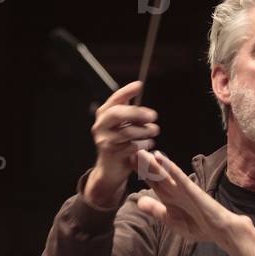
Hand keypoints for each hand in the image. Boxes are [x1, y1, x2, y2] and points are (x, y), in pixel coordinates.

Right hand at [85, 81, 160, 205]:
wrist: (110, 169)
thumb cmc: (119, 144)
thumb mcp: (121, 125)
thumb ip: (128, 110)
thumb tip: (138, 87)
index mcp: (103, 115)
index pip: (114, 99)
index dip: (126, 91)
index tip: (139, 85)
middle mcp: (100, 126)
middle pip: (117, 114)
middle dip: (137, 113)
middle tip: (153, 115)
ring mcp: (104, 141)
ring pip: (127, 131)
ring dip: (145, 131)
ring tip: (154, 131)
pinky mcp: (111, 154)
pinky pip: (131, 146)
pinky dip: (143, 144)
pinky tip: (148, 144)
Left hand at [136, 151, 243, 244]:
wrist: (220, 231)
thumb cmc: (198, 226)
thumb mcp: (171, 221)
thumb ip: (156, 211)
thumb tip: (139, 201)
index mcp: (168, 197)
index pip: (151, 182)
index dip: (139, 173)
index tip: (125, 163)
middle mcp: (174, 189)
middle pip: (155, 174)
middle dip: (143, 164)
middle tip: (129, 151)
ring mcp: (183, 188)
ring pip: (165, 172)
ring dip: (153, 162)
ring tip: (141, 151)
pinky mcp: (192, 189)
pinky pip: (179, 177)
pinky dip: (171, 168)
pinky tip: (162, 159)